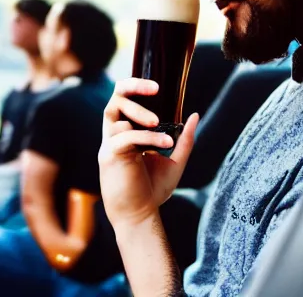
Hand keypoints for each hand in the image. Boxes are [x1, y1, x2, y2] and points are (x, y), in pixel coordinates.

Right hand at [99, 78, 198, 228]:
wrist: (140, 216)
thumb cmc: (152, 189)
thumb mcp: (175, 160)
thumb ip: (184, 139)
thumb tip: (194, 115)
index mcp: (126, 131)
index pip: (123, 99)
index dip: (136, 87)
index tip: (158, 87)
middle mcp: (114, 133)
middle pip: (114, 98)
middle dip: (133, 87)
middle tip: (156, 89)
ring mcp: (109, 144)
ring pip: (116, 114)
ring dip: (140, 113)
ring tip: (159, 122)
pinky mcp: (109, 156)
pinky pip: (125, 137)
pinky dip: (147, 137)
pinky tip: (165, 143)